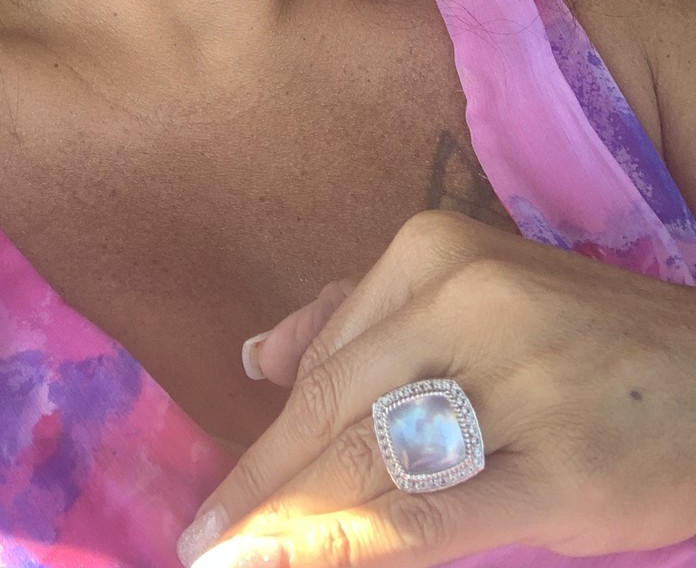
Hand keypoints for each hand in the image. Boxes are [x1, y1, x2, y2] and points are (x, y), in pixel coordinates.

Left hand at [177, 211, 695, 566]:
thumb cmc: (582, 343)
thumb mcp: (473, 296)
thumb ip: (360, 317)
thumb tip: (257, 357)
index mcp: (433, 251)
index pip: (325, 360)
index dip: (265, 442)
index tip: (213, 504)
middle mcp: (466, 299)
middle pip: (334, 410)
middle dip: (263, 490)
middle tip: (205, 546)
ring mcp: (513, 378)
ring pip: (371, 461)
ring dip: (293, 524)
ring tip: (239, 560)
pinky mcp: (556, 462)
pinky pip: (434, 512)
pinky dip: (360, 544)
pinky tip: (306, 561)